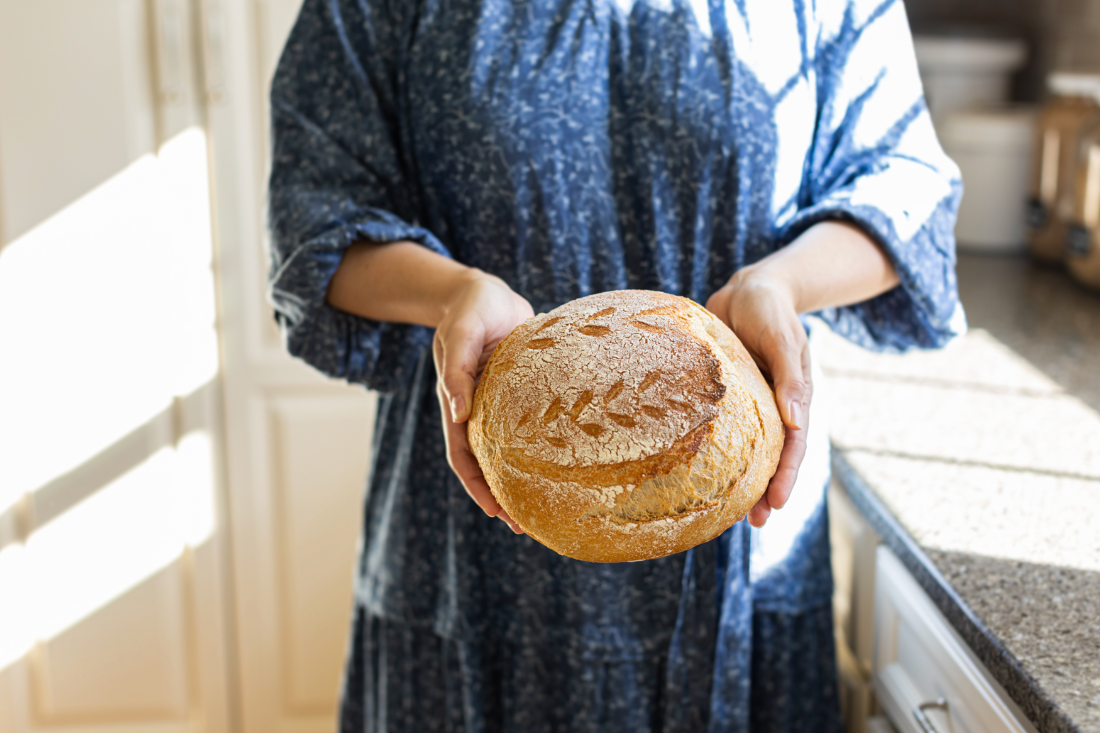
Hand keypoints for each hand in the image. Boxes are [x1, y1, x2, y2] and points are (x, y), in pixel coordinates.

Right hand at [433, 270, 533, 533]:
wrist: (483, 290)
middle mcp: (477, 410)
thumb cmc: (471, 308)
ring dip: (522, 478)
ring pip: (508, 451)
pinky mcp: (520, 393)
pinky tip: (564, 462)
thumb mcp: (462, 334)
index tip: (498, 513)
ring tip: (547, 504)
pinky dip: (540, 448)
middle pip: (486, 464)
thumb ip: (457, 371)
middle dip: (502, 496)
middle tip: (526, 526)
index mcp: (458, 404)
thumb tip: (457, 414)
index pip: (463, 457)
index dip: (478, 487)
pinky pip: (527, 428)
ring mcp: (498, 404)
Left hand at [706, 268, 810, 527]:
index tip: (776, 505)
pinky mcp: (723, 395)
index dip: (785, 476)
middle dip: (765, 489)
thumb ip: (790, 377)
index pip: (793, 446)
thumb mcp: (783, 339)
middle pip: (771, 455)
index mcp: (792, 398)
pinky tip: (693, 467)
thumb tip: (797, 421)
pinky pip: (718, 427)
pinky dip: (711, 448)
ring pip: (745, 447)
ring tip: (724, 509)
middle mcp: (772, 406)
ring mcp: (748, 403)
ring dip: (739, 476)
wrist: (749, 288)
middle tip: (753, 523)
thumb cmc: (770, 309)